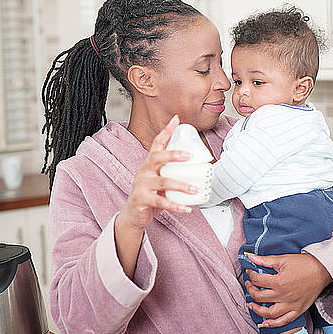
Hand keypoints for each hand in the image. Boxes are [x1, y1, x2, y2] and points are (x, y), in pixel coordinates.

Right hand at [121, 114, 197, 230]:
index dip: (166, 131)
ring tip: (195, 189)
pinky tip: (185, 208)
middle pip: (157, 157)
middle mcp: (144, 171)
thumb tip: (199, 168)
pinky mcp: (142, 199)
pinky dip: (175, 206)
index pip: (157, 143)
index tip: (176, 120)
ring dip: (181, 185)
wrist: (133, 213)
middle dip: (173, 155)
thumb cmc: (150, 194)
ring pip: (163, 182)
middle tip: (189, 156)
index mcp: (150, 163)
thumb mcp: (160, 179)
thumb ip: (174, 172)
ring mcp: (142, 184)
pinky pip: (161, 202)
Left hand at [244, 252, 332, 327]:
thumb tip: (249, 257)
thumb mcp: (282, 259)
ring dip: (257, 309)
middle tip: (249, 285)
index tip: (249, 272)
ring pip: (269, 313)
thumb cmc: (303, 264)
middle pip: (259, 297)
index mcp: (279, 281)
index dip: (250, 275)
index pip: (257, 280)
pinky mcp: (298, 310)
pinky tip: (265, 322)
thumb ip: (264, 260)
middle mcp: (283, 295)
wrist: (322, 270)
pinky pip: (283, 321)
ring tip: (251, 304)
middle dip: (250, 290)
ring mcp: (291, 305)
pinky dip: (273, 324)